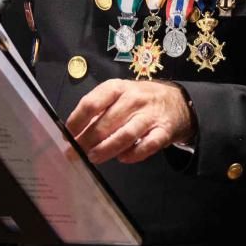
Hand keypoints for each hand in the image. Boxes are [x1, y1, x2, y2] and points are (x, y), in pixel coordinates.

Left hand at [66, 79, 193, 164]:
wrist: (177, 102)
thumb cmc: (139, 100)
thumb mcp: (118, 97)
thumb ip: (98, 113)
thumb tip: (74, 134)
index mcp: (117, 87)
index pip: (91, 103)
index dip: (77, 121)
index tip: (67, 135)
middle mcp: (133, 99)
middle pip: (106, 122)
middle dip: (87, 140)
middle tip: (76, 153)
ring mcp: (150, 115)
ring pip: (125, 134)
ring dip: (106, 149)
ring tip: (94, 157)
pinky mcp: (163, 131)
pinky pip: (147, 146)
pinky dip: (133, 154)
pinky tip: (123, 158)